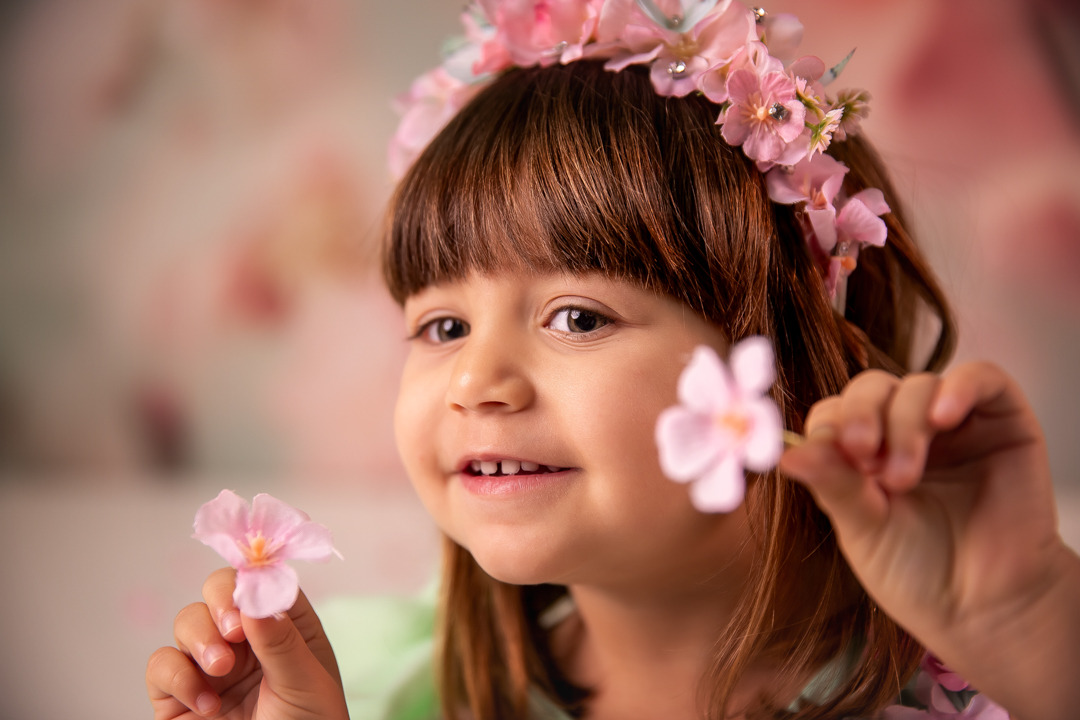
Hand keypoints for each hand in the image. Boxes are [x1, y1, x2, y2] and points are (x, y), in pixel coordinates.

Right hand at [146, 568, 347, 719]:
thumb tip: (256, 599)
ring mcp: (210, 666)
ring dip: (200, 639)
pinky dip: (177, 677)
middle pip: (219, 590)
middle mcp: (246, 640)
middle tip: (233, 632)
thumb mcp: (306, 684)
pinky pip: (161, 665)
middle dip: (220, 602)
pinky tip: (206, 705)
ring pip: (187, 621)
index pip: (264, 581)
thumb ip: (281, 642)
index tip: (250, 589)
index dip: (254, 576)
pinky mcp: (177, 695)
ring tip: (221, 670)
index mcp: (285, 627)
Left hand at [780, 362, 1079, 718]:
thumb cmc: (918, 572)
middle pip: (871, 388)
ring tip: (902, 478)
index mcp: (863, 452)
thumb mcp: (863, 528)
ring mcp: (955, 423)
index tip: (828, 456)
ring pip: (918, 385)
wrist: (985, 610)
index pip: (835, 413)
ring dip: (904, 424)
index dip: (827, 426)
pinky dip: (959, 387)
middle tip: (863, 457)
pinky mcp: (1005, 421)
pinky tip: (942, 416)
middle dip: (860, 416)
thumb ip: (832, 484)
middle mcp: (905, 430)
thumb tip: (786, 452)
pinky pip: (981, 378)